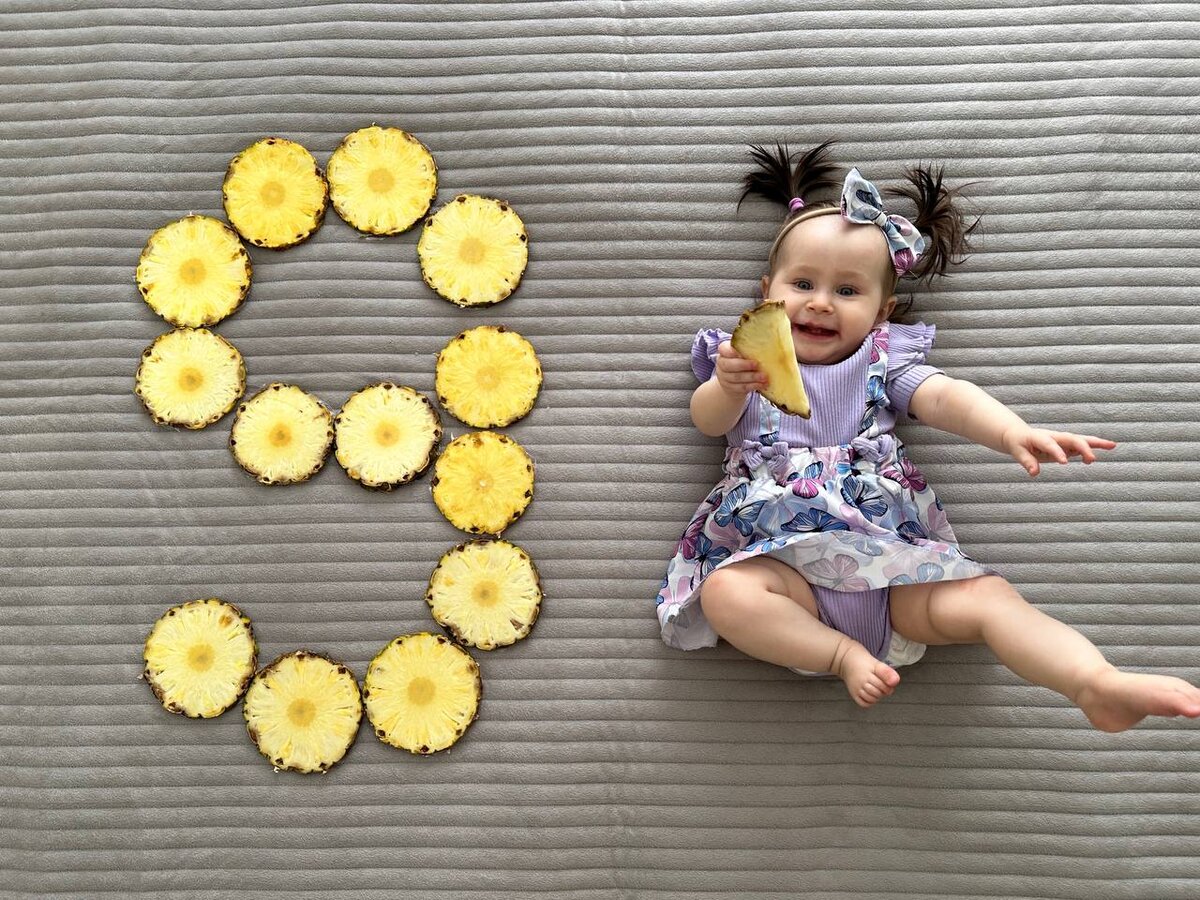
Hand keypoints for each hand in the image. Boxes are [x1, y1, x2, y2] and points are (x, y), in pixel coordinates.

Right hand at [714, 340, 767, 395]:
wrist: (735, 380)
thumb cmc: (744, 361)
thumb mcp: (745, 353)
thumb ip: (752, 349)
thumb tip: (772, 344)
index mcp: (724, 352)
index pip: (723, 349)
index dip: (732, 351)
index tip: (744, 352)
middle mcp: (722, 364)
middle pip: (728, 365)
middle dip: (744, 365)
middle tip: (757, 364)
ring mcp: (724, 377)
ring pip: (736, 378)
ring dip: (751, 377)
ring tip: (764, 377)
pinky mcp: (730, 388)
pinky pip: (741, 387)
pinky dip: (753, 386)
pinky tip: (762, 384)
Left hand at [1000, 425, 1117, 476]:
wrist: (1019, 434)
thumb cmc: (1017, 443)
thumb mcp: (1017, 452)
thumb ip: (1027, 461)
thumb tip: (1035, 473)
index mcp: (1040, 437)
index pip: (1050, 444)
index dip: (1057, 452)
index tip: (1064, 463)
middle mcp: (1054, 436)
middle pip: (1070, 439)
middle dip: (1082, 448)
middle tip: (1091, 460)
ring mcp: (1062, 439)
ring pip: (1080, 439)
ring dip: (1095, 443)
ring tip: (1112, 445)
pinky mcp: (1067, 444)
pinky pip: (1083, 444)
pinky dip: (1095, 445)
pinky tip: (1110, 446)